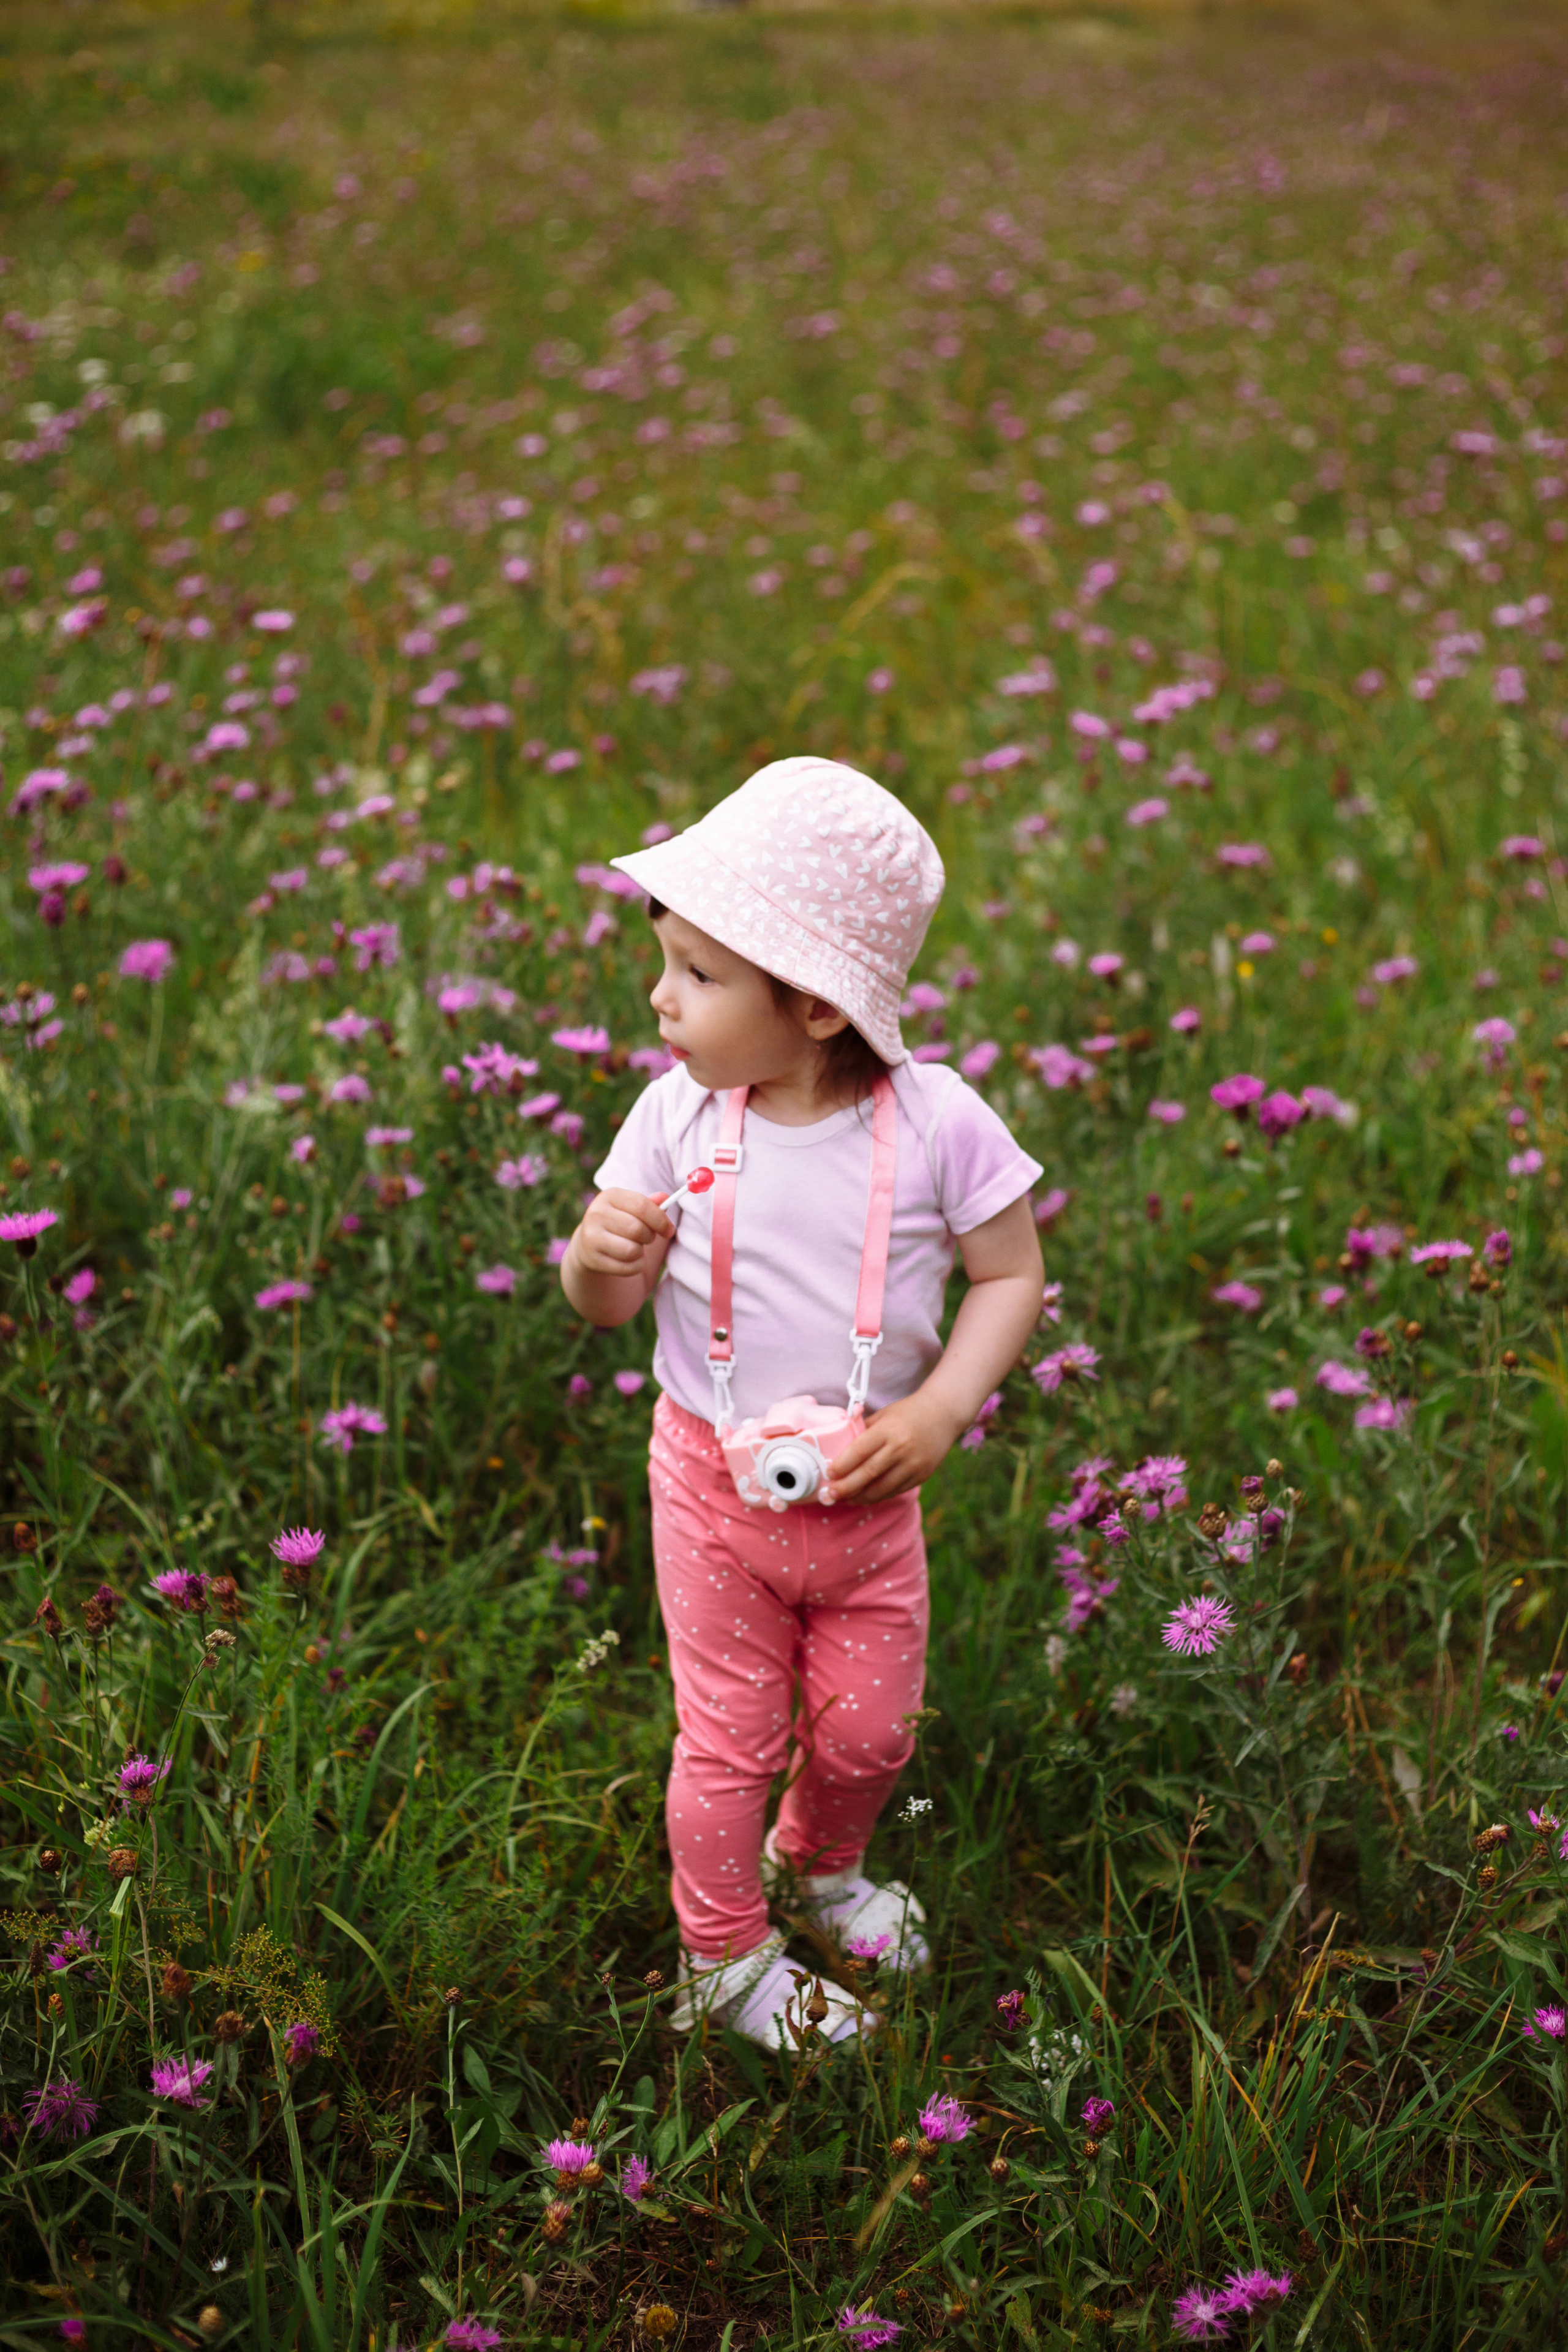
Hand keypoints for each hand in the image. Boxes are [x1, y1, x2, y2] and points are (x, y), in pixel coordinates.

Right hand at [571, 1187, 674, 1278]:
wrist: (589, 1243)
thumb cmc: (619, 1222)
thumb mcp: (631, 1209)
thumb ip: (650, 1204)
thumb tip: (665, 1198)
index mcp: (609, 1196)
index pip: (641, 1205)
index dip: (660, 1219)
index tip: (669, 1230)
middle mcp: (596, 1214)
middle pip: (637, 1229)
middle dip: (649, 1237)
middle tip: (647, 1238)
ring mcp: (591, 1237)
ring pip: (632, 1250)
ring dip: (641, 1252)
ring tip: (635, 1247)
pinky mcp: (592, 1259)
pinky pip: (627, 1267)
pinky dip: (636, 1266)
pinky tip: (630, 1260)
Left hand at [824, 1393, 963, 1505]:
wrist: (943, 1414)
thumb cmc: (907, 1412)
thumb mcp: (883, 1415)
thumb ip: (863, 1431)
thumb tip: (839, 1448)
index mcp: (887, 1430)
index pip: (860, 1451)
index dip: (842, 1465)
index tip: (829, 1473)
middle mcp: (901, 1448)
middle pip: (868, 1473)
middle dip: (846, 1487)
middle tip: (830, 1494)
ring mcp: (913, 1464)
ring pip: (882, 1488)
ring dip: (861, 1496)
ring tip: (846, 1499)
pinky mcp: (922, 1475)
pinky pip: (896, 1490)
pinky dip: (879, 1496)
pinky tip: (866, 1497)